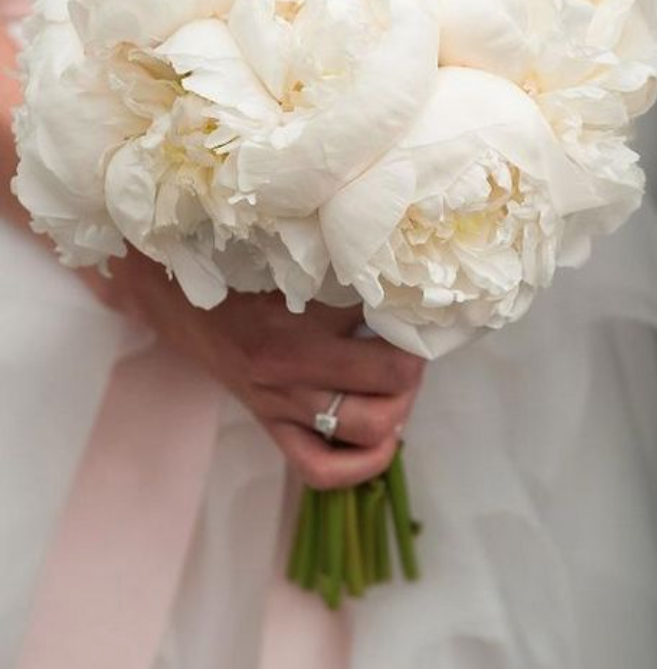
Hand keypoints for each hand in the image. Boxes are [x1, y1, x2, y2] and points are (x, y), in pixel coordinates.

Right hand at [81, 248, 424, 488]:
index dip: (412, 312)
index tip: (417, 305)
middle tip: (412, 347)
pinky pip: (319, 467)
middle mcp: (293, 362)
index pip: (384, 317)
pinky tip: (380, 442)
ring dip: (399, 407)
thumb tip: (398, 276)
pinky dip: (360, 466)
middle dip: (414, 362)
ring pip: (367, 426)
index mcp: (302, 311)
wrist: (172, 291)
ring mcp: (280, 400)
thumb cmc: (236, 264)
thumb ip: (341, 266)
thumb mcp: (290, 255)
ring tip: (398, 387)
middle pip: (391, 377)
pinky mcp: (269, 422)